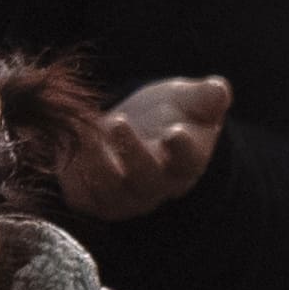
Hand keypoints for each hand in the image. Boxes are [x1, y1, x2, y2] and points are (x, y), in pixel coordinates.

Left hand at [54, 77, 229, 222]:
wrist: (135, 133)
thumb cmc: (170, 115)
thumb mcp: (190, 100)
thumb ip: (206, 96)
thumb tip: (219, 91)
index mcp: (186, 162)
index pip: (188, 161)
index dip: (182, 149)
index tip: (175, 132)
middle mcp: (156, 186)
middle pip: (147, 181)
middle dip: (133, 154)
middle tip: (119, 123)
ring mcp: (124, 197)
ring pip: (111, 192)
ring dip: (96, 163)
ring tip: (86, 130)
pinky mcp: (92, 198)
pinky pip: (82, 196)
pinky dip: (73, 174)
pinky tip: (69, 144)